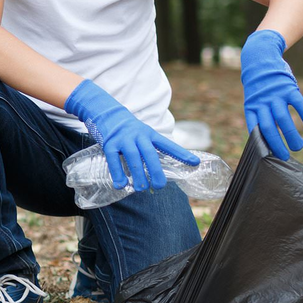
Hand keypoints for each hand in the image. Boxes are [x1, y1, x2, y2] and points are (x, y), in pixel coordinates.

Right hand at [65, 79, 199, 191]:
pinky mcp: (109, 144)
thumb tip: (162, 171)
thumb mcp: (143, 134)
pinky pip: (113, 160)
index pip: (167, 144)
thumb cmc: (128, 130)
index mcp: (149, 134)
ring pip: (133, 158)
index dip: (181, 154)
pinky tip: (120, 184)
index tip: (195, 163)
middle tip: (159, 186)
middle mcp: (138, 135)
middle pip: (150, 154)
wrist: (107, 114)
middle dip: (155, 171)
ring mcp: (123, 139)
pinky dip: (117, 173)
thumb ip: (152, 149)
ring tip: (141, 188)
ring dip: (138, 174)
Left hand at [240, 29, 302, 159]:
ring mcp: (276, 94)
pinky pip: (299, 105)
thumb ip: (260, 114)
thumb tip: (268, 138)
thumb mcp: (254, 98)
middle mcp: (262, 102)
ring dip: (293, 135)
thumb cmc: (259, 84)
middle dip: (278, 144)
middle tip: (286, 157)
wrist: (260, 57)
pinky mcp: (288, 88)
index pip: (256, 129)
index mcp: (251, 106)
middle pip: (270, 128)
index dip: (262, 143)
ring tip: (299, 147)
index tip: (269, 157)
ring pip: (284, 119)